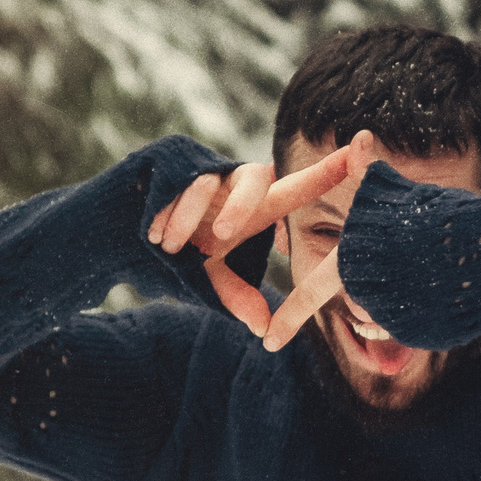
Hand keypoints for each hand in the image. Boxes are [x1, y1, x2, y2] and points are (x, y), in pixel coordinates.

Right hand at [147, 132, 372, 341]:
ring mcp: (203, 168)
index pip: (296, 186)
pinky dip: (164, 211)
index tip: (359, 151)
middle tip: (222, 236)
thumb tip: (262, 329)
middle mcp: (233, 184)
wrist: (121, 235)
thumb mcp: (209, 278)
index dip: (326, 171)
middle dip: (240, 206)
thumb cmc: (177, 256)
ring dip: (186, 219)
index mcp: (254, 209)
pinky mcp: (170, 159)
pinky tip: (153, 233)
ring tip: (169, 246)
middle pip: (255, 179)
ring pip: (205, 184)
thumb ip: (236, 296)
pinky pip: (174, 181)